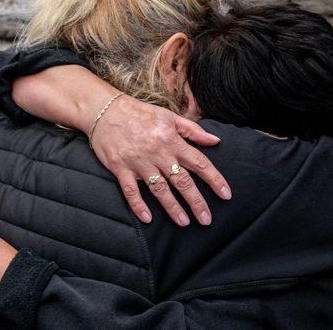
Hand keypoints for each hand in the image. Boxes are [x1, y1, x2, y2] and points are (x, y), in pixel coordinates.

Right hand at [90, 95, 230, 226]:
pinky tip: (148, 218)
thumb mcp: (169, 117)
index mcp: (172, 141)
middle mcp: (158, 154)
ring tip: (184, 223)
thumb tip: (216, 140)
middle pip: (182, 182)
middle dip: (196, 202)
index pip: (199, 163)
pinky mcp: (121, 169)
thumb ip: (193, 131)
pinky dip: (139, 206)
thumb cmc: (140, 113)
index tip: (226, 194)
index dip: (214, 179)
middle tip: (207, 220)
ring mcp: (139, 163)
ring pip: (159, 189)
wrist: (106, 110)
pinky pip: (131, 191)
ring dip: (173, 208)